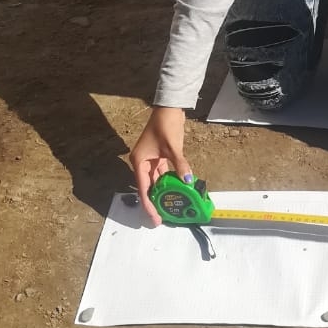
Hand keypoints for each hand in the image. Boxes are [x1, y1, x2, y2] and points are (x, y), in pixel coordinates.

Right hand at [129, 107, 192, 223]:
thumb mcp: (173, 148)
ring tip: (168, 209)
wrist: (169, 108)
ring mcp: (150, 160)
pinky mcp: (159, 157)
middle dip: (154, 203)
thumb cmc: (166, 126)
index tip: (154, 219)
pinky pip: (161, 174)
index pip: (143, 188)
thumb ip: (180, 166)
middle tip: (161, 219)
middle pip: (147, 187)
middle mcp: (142, 163)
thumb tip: (188, 181)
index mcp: (139, 162)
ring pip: (155, 182)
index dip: (148, 205)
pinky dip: (168, 182)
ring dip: (161, 193)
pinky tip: (174, 192)